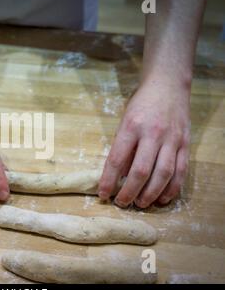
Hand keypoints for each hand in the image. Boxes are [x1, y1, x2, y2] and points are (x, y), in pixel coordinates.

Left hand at [98, 80, 190, 207]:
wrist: (167, 85)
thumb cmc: (141, 105)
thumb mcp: (124, 121)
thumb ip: (123, 147)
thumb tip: (119, 176)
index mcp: (131, 127)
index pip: (116, 160)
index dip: (109, 180)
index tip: (103, 194)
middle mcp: (153, 134)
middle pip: (141, 171)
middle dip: (130, 192)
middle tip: (122, 203)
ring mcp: (172, 139)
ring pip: (163, 174)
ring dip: (151, 194)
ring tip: (141, 204)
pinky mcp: (185, 144)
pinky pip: (181, 171)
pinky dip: (172, 188)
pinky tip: (163, 198)